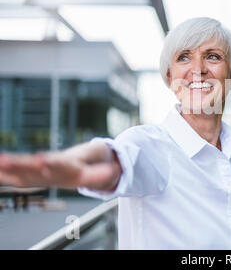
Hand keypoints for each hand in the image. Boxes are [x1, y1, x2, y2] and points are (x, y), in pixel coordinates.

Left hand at [0, 142, 121, 190]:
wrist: (100, 175)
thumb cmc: (100, 163)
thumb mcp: (105, 166)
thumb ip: (105, 171)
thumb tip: (113, 171)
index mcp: (75, 172)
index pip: (63, 167)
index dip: (51, 163)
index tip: (40, 159)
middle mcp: (59, 177)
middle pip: (39, 172)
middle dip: (21, 166)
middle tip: (5, 160)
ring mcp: (50, 178)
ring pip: (28, 175)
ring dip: (11, 169)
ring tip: (0, 161)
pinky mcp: (43, 176)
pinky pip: (23, 177)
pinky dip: (9, 174)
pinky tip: (0, 166)